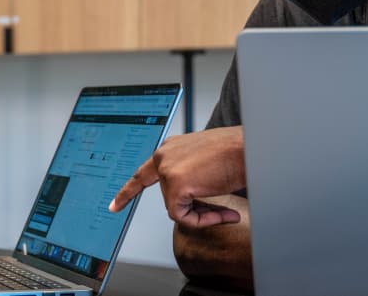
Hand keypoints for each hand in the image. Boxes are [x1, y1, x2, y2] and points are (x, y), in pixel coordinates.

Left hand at [108, 126, 246, 227]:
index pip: (145, 172)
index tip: (115, 204)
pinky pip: (182, 216)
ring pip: (176, 208)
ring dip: (202, 214)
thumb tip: (187, 203)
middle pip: (168, 197)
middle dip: (191, 210)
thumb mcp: (206, 162)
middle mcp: (164, 154)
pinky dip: (203, 220)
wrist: (252, 149)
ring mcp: (167, 168)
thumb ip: (190, 177)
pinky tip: (222, 212)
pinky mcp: (175, 183)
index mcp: (171, 148)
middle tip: (219, 213)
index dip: (129, 190)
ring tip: (226, 208)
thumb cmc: (238, 153)